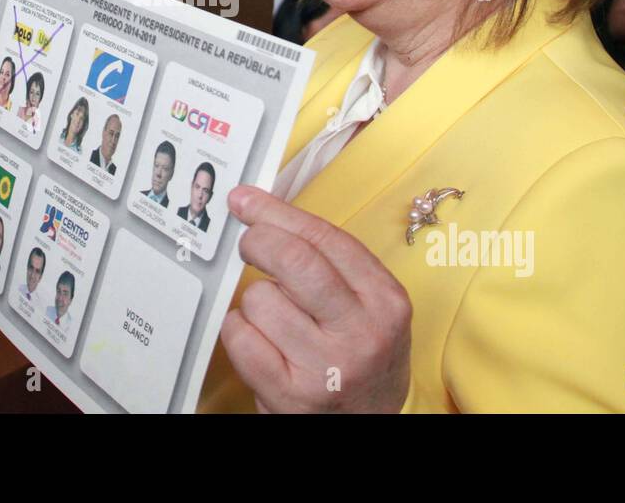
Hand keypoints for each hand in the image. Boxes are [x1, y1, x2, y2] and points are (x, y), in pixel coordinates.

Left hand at [220, 185, 411, 412]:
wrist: (369, 422)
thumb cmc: (361, 354)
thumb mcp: (368, 304)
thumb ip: (328, 260)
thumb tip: (261, 212)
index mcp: (385, 300)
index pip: (323, 238)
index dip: (276, 212)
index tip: (247, 201)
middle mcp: (361, 333)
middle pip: (293, 260)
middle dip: (258, 241)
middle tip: (248, 244)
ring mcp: (324, 368)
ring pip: (260, 298)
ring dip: (254, 299)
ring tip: (274, 317)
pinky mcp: (290, 395)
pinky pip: (240, 337)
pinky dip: (239, 329)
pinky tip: (258, 338)